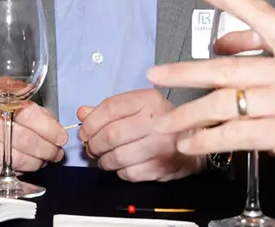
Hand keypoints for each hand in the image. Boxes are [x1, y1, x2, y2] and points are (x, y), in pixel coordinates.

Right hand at [0, 99, 66, 174]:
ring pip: (17, 160)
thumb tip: (56, 128)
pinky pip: (5, 172)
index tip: (61, 138)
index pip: (30, 115)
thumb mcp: (11, 104)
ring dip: (36, 163)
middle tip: (56, 153)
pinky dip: (20, 171)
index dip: (50, 129)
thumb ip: (35, 111)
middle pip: (26, 141)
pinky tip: (24, 166)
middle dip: (47, 150)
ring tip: (43, 160)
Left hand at [77, 90, 204, 181]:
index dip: (90, 122)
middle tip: (91, 146)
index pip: (110, 108)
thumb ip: (109, 109)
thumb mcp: (138, 106)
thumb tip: (82, 113)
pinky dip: (118, 171)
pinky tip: (120, 165)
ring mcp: (160, 146)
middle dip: (93, 144)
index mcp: (148, 100)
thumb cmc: (162, 121)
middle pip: (110, 135)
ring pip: (116, 157)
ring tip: (103, 157)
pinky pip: (127, 173)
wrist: (192, 141)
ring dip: (103, 160)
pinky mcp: (160, 167)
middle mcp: (157, 121)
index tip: (84, 130)